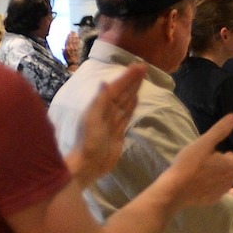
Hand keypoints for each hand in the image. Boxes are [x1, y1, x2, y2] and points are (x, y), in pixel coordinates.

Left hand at [66, 63, 146, 184]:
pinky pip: (126, 115)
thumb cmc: (89, 142)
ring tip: (141, 79)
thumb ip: (99, 102)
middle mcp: (106, 111)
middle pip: (123, 93)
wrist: (89, 165)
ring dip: (133, 90)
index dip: (127, 78)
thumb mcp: (92, 120)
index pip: (117, 88)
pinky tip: (136, 99)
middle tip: (144, 68)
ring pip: (126, 102)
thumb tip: (105, 83)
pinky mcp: (118, 132)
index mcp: (100, 107)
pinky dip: (132, 105)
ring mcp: (113, 122)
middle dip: (132, 80)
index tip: (139, 66)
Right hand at [161, 116, 232, 207]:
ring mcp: (221, 192)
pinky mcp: (211, 199)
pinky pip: (220, 189)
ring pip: (231, 181)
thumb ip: (220, 130)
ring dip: (228, 171)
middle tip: (230, 155)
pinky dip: (219, 181)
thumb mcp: (204, 143)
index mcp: (232, 167)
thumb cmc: (189, 165)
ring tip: (217, 164)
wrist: (175, 190)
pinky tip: (207, 177)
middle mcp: (230, 181)